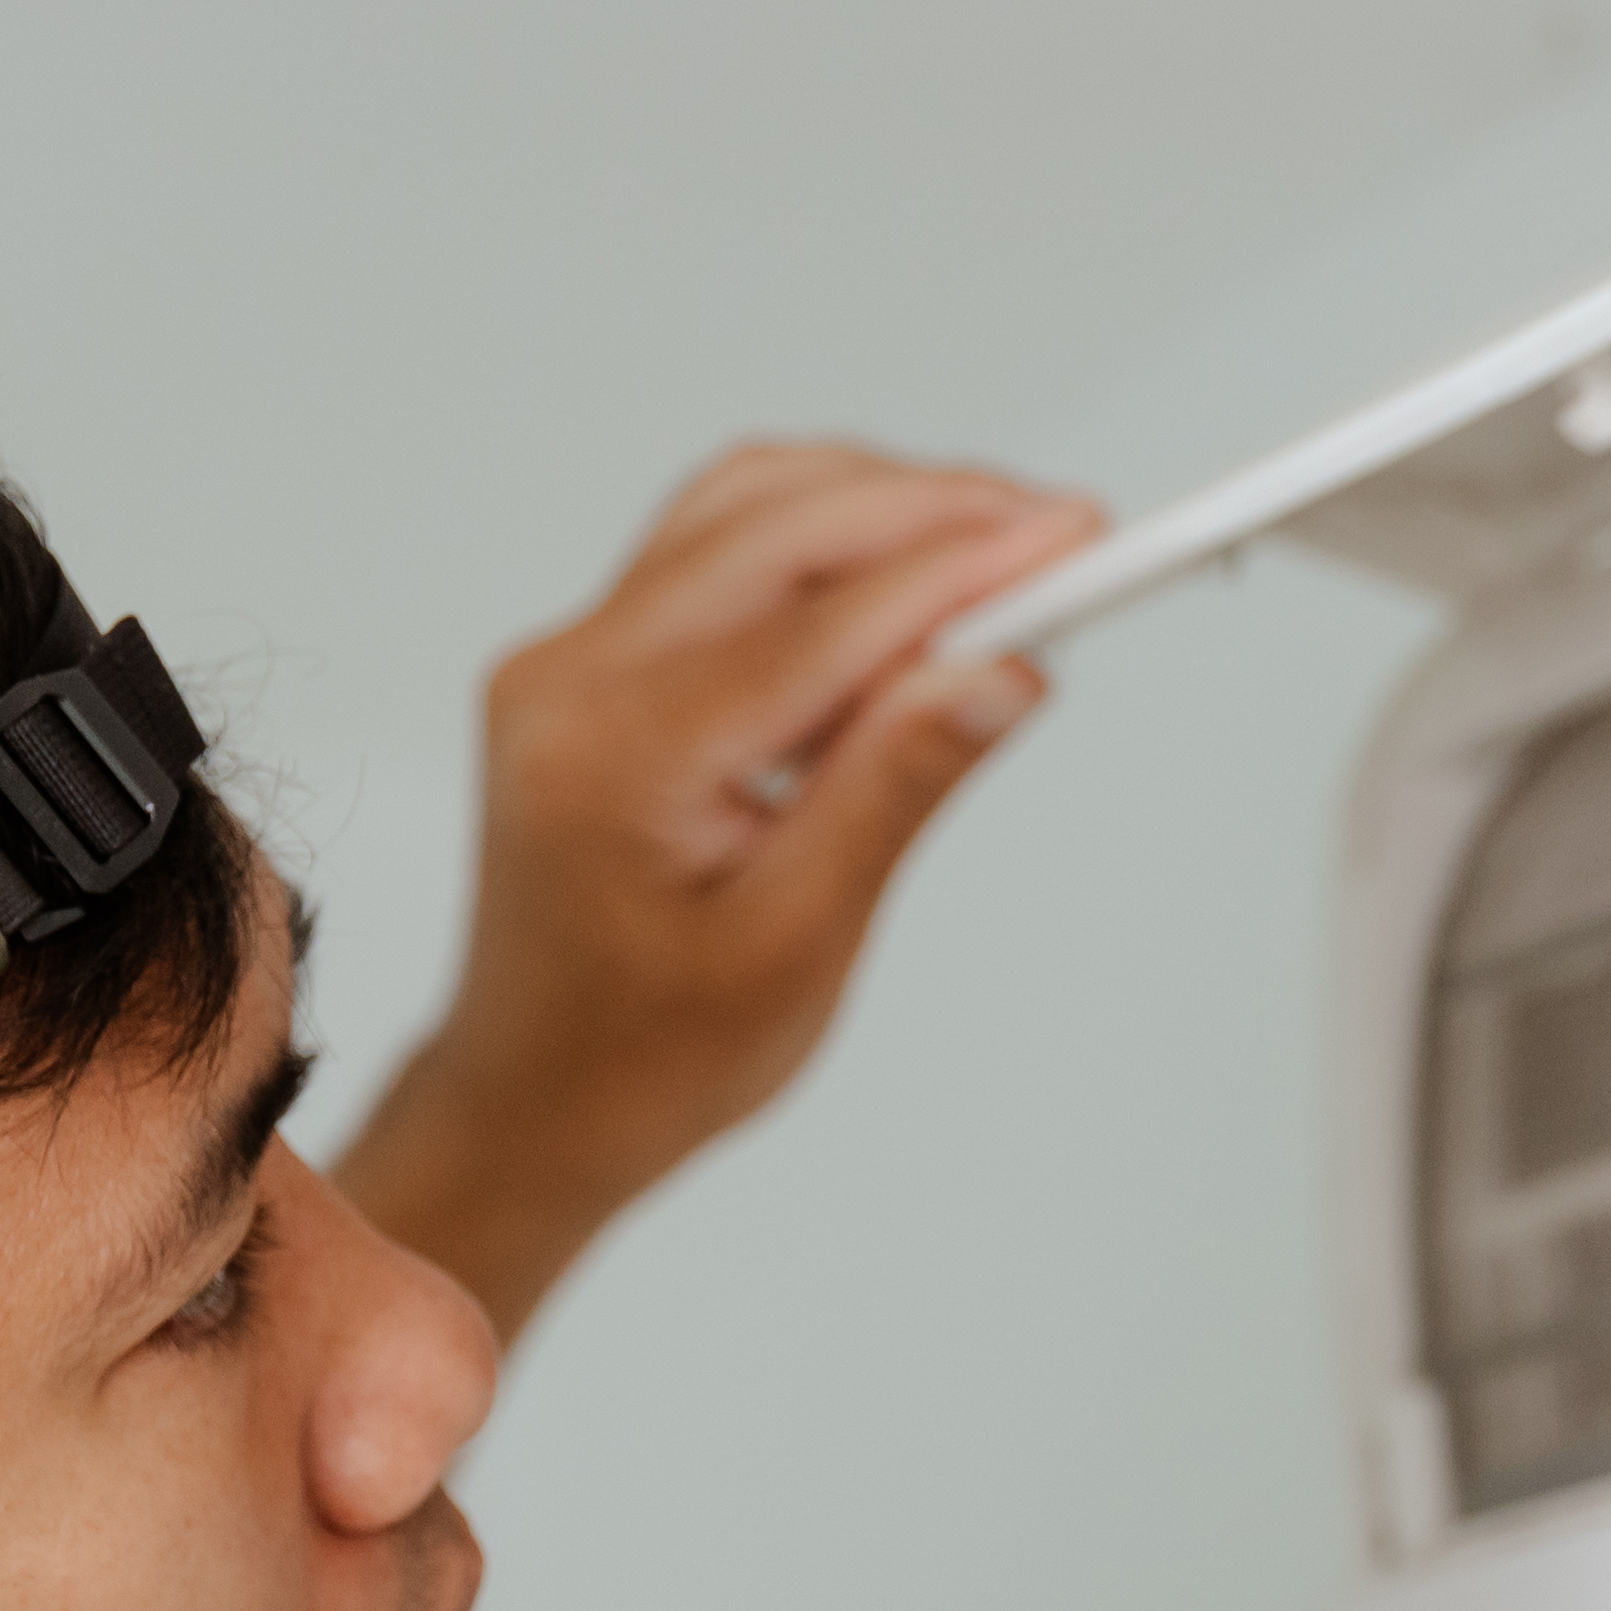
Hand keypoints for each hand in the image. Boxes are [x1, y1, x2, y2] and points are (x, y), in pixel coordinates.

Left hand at [333, 441, 1105, 1336]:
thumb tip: (1001, 668)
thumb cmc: (648, 1058)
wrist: (534, 1103)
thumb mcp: (798, 944)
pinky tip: (899, 587)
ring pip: (742, 510)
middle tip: (1063, 532)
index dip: (963, 568)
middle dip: (932, 512)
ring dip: (876, 508)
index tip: (1076, 539)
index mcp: (616, 757)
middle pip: (776, 526)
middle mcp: (570, 678)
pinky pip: (712, 550)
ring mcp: (569, 658)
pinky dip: (817, 542)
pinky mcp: (590, 659)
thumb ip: (895, 787)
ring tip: (998, 554)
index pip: (820, 624)